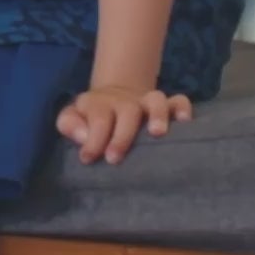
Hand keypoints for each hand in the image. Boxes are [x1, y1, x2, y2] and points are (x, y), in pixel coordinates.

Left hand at [56, 86, 192, 164]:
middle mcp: (125, 101)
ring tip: (157, 134)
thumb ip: (69, 124)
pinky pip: (179, 101)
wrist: (115, 96)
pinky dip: (182, 109)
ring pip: (156, 100)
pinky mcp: (166, 106)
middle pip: (127, 110)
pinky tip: (185, 122)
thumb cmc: (91, 119)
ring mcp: (146, 102)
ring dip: (157, 115)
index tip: (88, 159)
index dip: (92, 139)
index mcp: (99, 104)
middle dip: (122, 136)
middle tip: (114, 158)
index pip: (97, 118)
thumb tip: (82, 135)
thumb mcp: (73, 118)